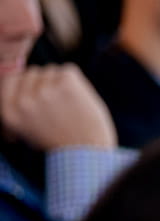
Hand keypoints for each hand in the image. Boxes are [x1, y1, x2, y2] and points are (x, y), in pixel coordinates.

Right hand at [0, 65, 116, 150]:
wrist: (89, 150)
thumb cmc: (61, 141)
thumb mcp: (26, 129)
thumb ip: (18, 106)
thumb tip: (13, 78)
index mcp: (9, 112)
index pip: (10, 79)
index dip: (25, 83)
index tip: (37, 91)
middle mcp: (23, 100)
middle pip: (31, 72)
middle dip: (44, 83)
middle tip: (58, 103)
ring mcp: (44, 90)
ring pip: (50, 71)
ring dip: (60, 83)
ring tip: (69, 105)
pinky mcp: (65, 83)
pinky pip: (68, 71)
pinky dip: (76, 82)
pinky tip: (79, 99)